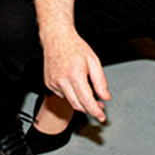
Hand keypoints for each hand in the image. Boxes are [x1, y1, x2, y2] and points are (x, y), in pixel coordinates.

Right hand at [36, 0, 110, 122]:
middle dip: (89, 109)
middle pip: (77, 105)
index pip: (86, 100)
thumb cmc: (75, 47)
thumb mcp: (94, 61)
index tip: (101, 117)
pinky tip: (73, 83)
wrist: (56, 37)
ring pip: (70, 101)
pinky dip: (70, 93)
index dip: (95, 111)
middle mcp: (62, 80)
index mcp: (75, 74)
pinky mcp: (48, 83)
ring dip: (80, 101)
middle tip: (99, 108)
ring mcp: (53, 82)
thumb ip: (100, 81)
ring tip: (88, 93)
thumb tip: (106, 97)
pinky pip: (62, 95)